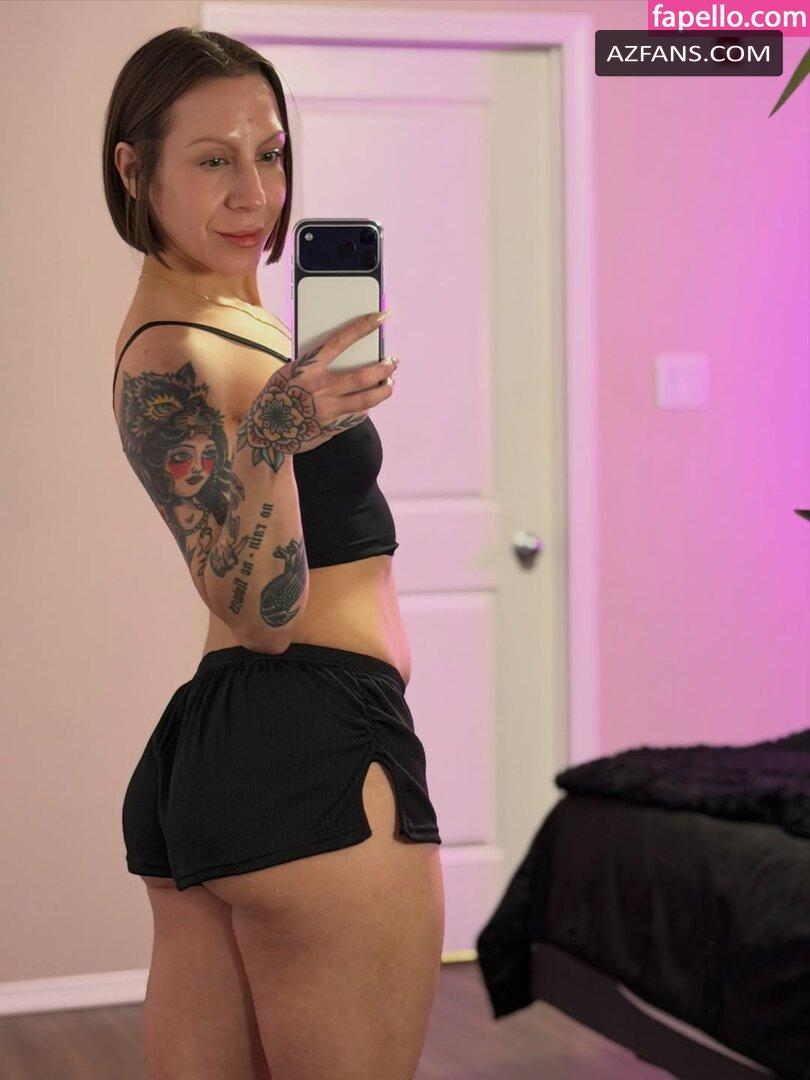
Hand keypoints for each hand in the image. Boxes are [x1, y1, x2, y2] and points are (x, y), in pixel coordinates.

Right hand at [236, 310, 397, 471]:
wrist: (266, 432)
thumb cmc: (278, 394)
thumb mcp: (291, 371)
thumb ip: (314, 363)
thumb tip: (342, 353)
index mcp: (308, 367)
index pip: (340, 341)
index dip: (362, 327)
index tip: (381, 316)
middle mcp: (320, 388)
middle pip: (362, 376)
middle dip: (383, 368)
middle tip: (393, 362)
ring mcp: (328, 409)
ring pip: (367, 399)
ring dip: (384, 390)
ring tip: (390, 383)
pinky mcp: (332, 427)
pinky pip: (358, 415)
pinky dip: (368, 407)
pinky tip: (372, 401)